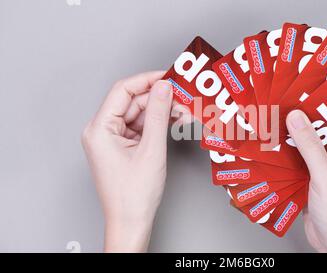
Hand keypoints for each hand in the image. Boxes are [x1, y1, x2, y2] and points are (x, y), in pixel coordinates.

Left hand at [82, 71, 172, 251]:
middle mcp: (101, 131)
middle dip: (158, 99)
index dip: (147, 80)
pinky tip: (173, 123)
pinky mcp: (121, 146)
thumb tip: (164, 87)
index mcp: (99, 129)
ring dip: (160, 112)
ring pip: (138, 114)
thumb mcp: (151, 149)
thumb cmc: (134, 194)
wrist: (131, 221)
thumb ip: (158, 114)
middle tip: (183, 98)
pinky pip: (140, 127)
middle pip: (132, 102)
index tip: (168, 77)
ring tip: (183, 114)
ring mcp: (111, 139)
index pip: (122, 91)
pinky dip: (156, 124)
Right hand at [286, 110, 326, 252]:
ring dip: (290, 140)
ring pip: (306, 146)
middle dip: (299, 123)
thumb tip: (297, 118)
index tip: (295, 97)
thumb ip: (311, 146)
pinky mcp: (314, 178)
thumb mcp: (325, 177)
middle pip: (319, 132)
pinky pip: (299, 161)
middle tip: (277, 109)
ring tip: (271, 125)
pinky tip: (272, 148)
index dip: (315, 108)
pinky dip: (286, 156)